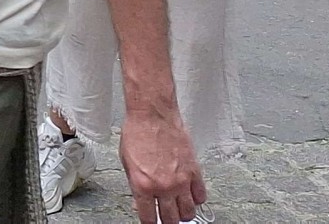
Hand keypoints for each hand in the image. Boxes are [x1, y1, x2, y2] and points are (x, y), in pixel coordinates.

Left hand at [119, 105, 205, 220]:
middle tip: (165, 217)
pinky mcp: (194, 172)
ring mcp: (181, 181)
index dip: (149, 223)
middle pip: (171, 219)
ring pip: (189, 212)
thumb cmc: (138, 132)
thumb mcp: (127, 162)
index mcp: (143, 185)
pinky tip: (190, 195)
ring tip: (178, 208)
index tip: (151, 222)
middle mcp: (164, 186)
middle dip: (167, 221)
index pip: (149, 218)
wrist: (153, 114)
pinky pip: (200, 196)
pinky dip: (196, 199)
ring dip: (183, 213)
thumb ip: (135, 186)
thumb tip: (139, 202)